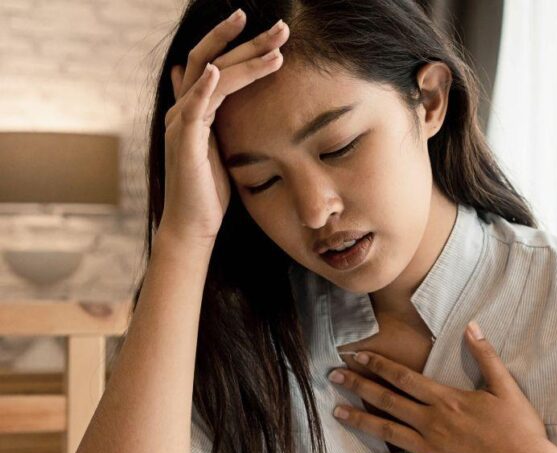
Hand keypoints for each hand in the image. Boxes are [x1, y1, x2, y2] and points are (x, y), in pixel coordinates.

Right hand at [160, 9, 289, 244]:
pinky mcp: (182, 142)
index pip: (213, 61)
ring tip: (277, 50)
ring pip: (211, 78)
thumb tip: (228, 100)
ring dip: (244, 61)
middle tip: (281, 27)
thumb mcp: (222, 147)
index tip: (270, 30)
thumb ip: (223, 121)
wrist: (193, 226)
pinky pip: (192, 108)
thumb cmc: (211, 191)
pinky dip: (203, 87)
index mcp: (194, 108)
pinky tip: (217, 72)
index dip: (237, 41)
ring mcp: (180, 123)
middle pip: (213, 59)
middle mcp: (183, 109)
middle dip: (247, 41)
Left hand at [329, 321, 550, 452]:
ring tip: (337, 412)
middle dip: (358, 386)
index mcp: (446, 399)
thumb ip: (485, 355)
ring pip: (386, 432)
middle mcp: (432, 423)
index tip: (357, 355)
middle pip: (387, 400)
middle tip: (334, 376)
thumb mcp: (505, 387)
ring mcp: (430, 450)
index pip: (403, 377)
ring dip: (360, 420)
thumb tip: (471, 326)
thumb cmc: (520, 429)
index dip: (378, 364)